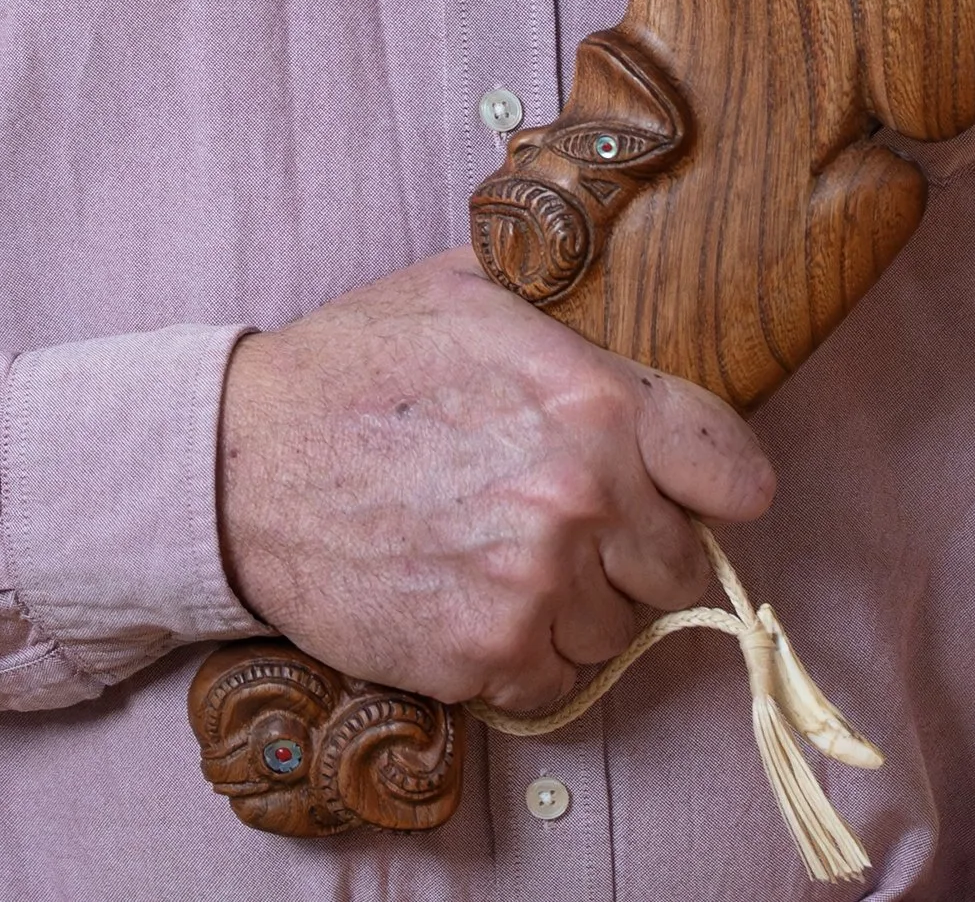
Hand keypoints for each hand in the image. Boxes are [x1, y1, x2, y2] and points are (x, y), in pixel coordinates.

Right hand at [216, 246, 774, 716]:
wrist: (242, 463)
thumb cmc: (356, 367)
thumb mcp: (470, 293)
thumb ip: (574, 317)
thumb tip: (643, 317)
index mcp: (592, 398)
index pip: (732, 470)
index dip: (715, 480)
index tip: (698, 488)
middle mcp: (580, 496)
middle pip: (681, 563)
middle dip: (636, 544)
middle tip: (567, 517)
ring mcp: (535, 586)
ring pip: (620, 629)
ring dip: (581, 603)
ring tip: (505, 550)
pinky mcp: (487, 658)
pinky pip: (560, 680)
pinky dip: (530, 653)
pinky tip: (476, 596)